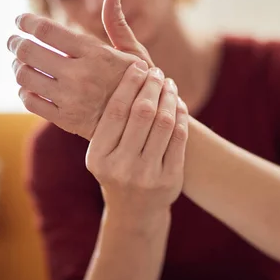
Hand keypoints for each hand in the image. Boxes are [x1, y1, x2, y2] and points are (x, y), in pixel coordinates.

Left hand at [7, 0, 152, 138]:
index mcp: (96, 54)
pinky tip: (31, 86)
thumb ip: (116, 21)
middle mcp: (81, 75)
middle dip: (15, 43)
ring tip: (21, 63)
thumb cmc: (140, 83)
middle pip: (29, 51)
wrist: (147, 123)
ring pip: (25, 76)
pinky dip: (25, 90)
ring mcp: (71, 100)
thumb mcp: (134, 52)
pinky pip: (30, 101)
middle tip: (13, 41)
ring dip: (18, 66)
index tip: (20, 20)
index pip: (47, 31)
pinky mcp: (66, 120)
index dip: (27, 22)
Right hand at [85, 61, 188, 223]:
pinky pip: (179, 138)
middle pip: (142, 114)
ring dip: (169, 97)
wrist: (135, 213)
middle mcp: (121, 167)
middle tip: (157, 72)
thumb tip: (122, 76)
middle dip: (152, 86)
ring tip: (169, 84)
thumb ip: (108, 123)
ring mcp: (147, 175)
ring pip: (164, 123)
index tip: (138, 66)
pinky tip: (179, 104)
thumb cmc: (117, 172)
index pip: (116, 111)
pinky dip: (181, 116)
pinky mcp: (170, 180)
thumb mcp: (102, 153)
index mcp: (98, 157)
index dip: (129, 85)